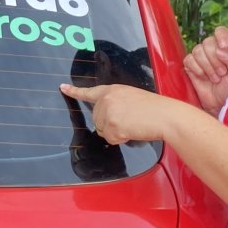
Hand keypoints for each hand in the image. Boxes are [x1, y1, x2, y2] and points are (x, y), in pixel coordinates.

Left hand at [59, 83, 174, 146]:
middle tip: (129, 120)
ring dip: (116, 132)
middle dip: (110, 124)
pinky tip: (131, 131)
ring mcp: (108, 112)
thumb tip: (108, 118)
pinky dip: (120, 139)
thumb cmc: (154, 108)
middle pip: (96, 119)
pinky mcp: (111, 125)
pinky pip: (110, 139)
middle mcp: (106, 99)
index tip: (63, 88)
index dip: (75, 91)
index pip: (90, 91)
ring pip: (102, 130)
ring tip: (132, 124)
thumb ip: (116, 103)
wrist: (164, 115)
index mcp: (112, 90)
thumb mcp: (131, 97)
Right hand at [182, 27, 227, 114]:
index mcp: (226, 47)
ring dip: (207, 67)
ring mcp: (200, 57)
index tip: (223, 46)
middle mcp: (213, 49)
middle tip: (222, 73)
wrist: (220, 103)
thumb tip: (220, 49)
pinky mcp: (190, 65)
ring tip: (215, 78)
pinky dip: (198, 70)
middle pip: (208, 42)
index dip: (220, 36)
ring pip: (197, 50)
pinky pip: (189, 60)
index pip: (221, 31)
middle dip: (215, 60)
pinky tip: (203, 77)